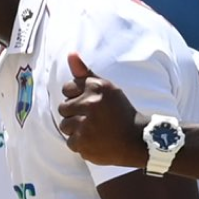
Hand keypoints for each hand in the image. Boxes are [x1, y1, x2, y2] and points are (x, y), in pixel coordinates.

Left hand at [57, 53, 146, 167]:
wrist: (136, 139)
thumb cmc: (119, 111)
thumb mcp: (106, 88)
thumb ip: (85, 73)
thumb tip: (70, 53)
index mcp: (96, 87)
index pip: (66, 88)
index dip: (76, 97)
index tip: (88, 104)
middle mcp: (90, 104)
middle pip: (63, 108)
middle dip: (74, 113)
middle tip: (91, 119)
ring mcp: (86, 125)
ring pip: (64, 126)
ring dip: (75, 129)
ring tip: (93, 130)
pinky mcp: (84, 144)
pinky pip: (70, 142)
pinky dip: (80, 144)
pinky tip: (95, 141)